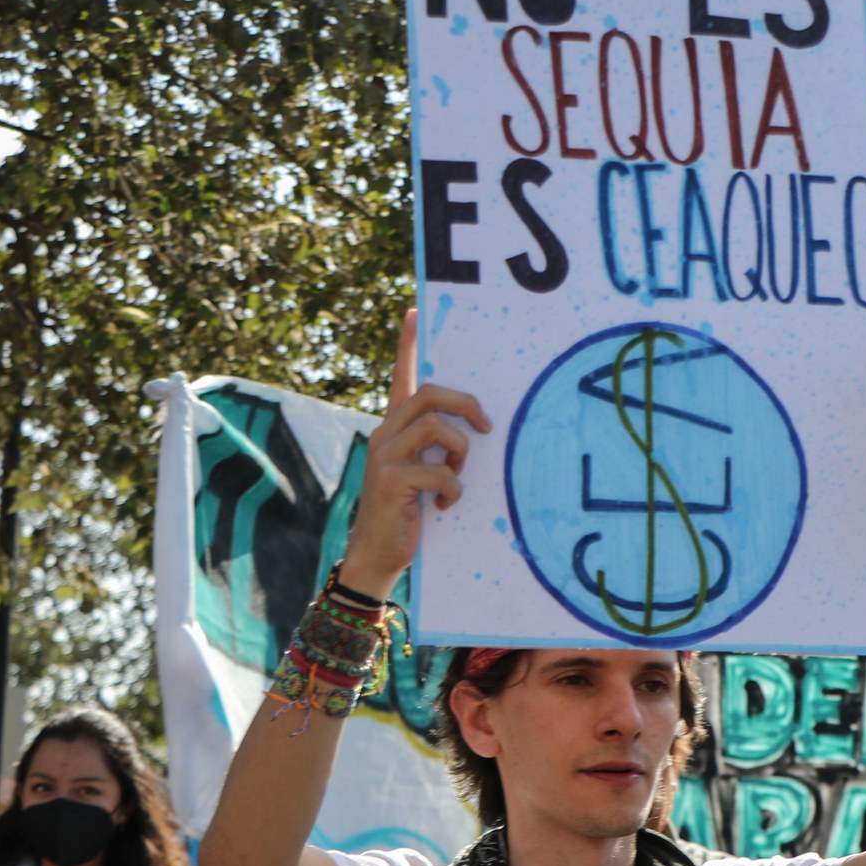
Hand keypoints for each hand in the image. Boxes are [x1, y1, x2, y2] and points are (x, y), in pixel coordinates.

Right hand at [338, 309, 492, 596]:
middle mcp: (385, 433)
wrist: (378, 553)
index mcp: (395, 427)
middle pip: (431, 394)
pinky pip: (439, 472)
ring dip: (461, 453)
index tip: (415, 312)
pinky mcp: (391, 480)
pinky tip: (444, 506)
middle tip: (487, 427)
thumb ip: (439, 449)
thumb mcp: (424, 473)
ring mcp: (385, 455)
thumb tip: (478, 429)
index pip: (402, 376)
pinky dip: (453, 490)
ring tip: (456, 479)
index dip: (408, 345)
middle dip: (467, 405)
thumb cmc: (409, 512)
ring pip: (438, 427)